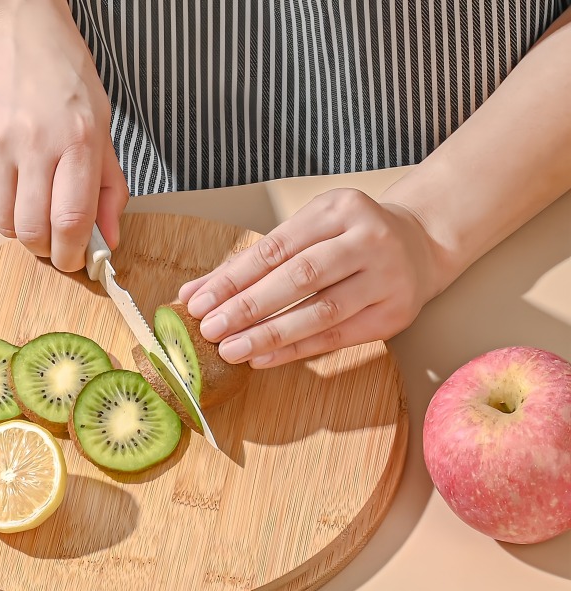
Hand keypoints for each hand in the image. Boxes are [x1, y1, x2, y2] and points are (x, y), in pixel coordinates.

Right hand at [0, 0, 128, 270]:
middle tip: (55, 241)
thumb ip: (109, 189)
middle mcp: (33, 143)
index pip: (72, 220)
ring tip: (35, 199)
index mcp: (76, 141)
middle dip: (46, 250)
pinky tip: (14, 169)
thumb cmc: (65, 78)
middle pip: (33, 232)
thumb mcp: (102, 129)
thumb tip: (108, 240)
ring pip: (6, 222)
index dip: (73, 254)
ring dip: (24, 226)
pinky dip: (2, 198)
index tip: (75, 262)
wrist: (16, 29)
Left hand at [178, 189, 444, 367]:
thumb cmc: (347, 238)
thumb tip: (192, 292)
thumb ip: (251, 261)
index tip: (199, 302)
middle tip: (210, 329)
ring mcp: (386, 277)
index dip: (234, 278)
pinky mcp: (394, 314)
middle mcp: (367, 238)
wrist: (420, 244)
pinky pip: (337, 336)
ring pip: (321, 311)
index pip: (276, 248)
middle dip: (249, 306)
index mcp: (338, 209)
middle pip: (299, 277)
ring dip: (270, 334)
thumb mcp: (305, 231)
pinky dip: (296, 349)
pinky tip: (263, 358)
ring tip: (232, 349)